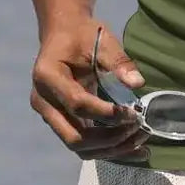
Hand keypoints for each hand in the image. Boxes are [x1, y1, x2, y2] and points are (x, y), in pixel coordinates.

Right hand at [30, 16, 149, 161]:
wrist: (63, 35)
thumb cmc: (82, 34)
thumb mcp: (102, 39)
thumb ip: (118, 61)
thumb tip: (138, 83)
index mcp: (48, 76)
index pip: (76, 104)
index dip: (105, 113)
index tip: (133, 113)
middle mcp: (43, 102)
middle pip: (73, 136)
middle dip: (109, 138)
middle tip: (139, 129)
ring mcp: (50, 115)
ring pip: (78, 146)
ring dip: (110, 149)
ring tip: (141, 143)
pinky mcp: (61, 122)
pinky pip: (82, 143)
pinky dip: (106, 149)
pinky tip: (132, 149)